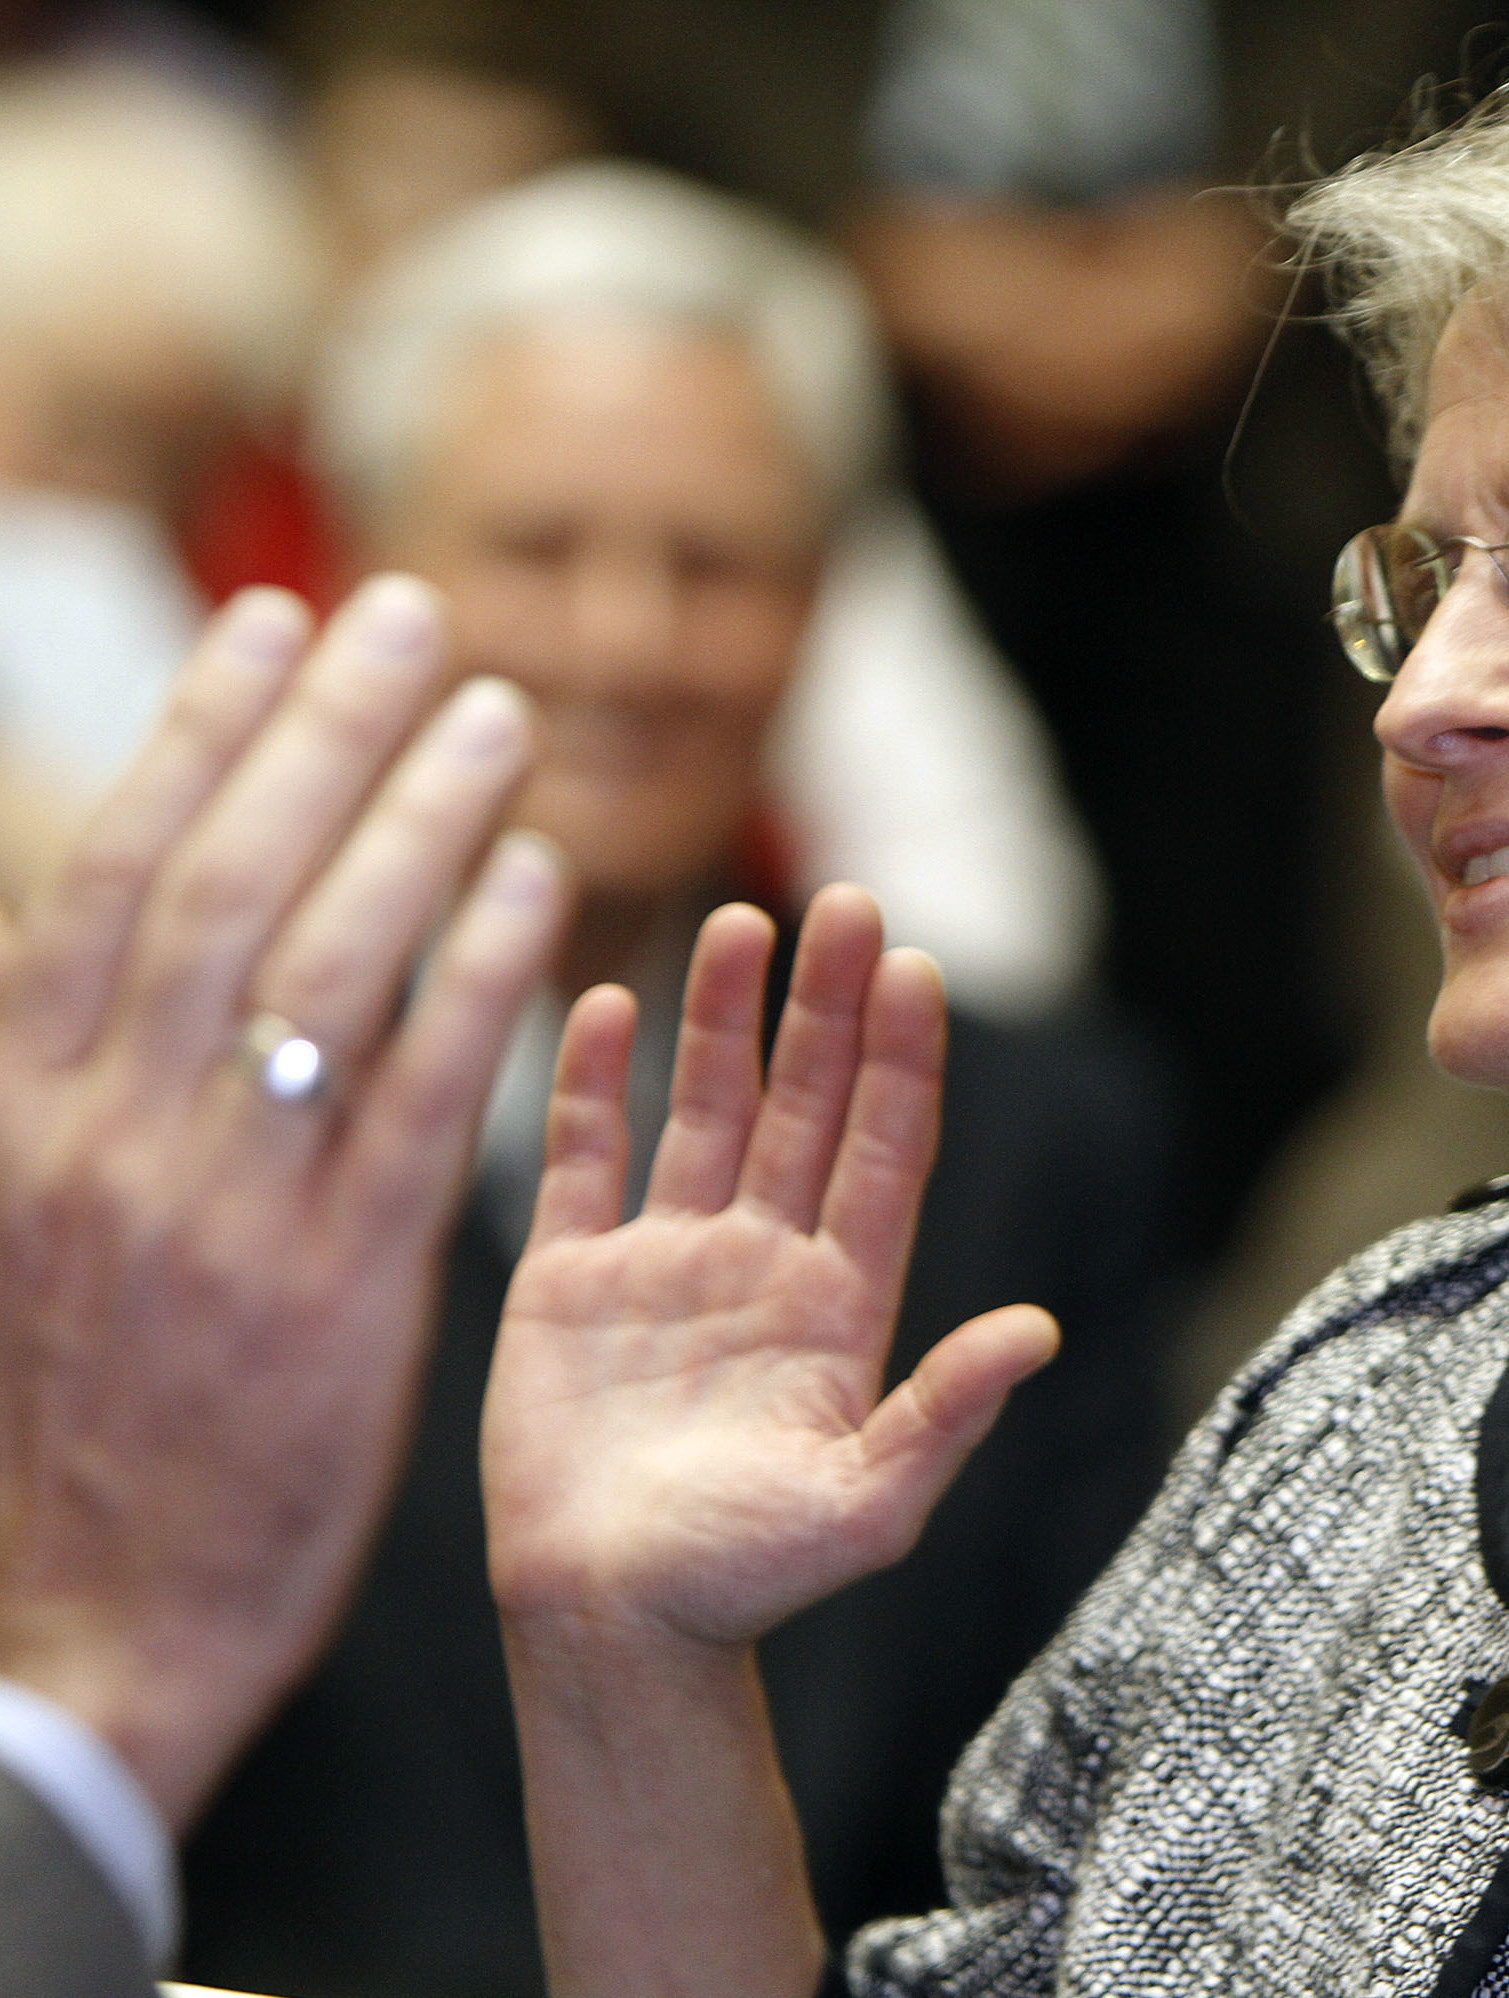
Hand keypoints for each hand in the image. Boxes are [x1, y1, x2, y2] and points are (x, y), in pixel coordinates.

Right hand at [0, 578, 566, 1829]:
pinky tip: (543, 885)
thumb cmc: (54, 1426)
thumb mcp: (16, 1230)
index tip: (275, 624)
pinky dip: (479, 978)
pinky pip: (420, 1101)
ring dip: (422, 818)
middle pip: (232, 881)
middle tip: (419, 618)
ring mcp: (226, 1209)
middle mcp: (111, 1133)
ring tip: (501, 715)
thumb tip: (105, 934)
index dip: (204, 735)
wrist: (74, 1636)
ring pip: (331, 963)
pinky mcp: (336, 1290)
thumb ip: (64, 1078)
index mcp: (19, 1109)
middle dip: (328, 733)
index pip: (121, 873)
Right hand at [483, 886, 1057, 1651]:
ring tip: (741, 920)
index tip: (916, 967)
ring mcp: (668, 1263)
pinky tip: (612, 1003)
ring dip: (723, 1019)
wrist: (608, 1628)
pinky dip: (593, 1084)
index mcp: (843, 1302)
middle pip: (805, 1106)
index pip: (884, 1150)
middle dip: (826, 1008)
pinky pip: (585, 1160)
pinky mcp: (571, 1281)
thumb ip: (947, 1410)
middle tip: (845, 899)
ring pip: (701, 1111)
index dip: (902, 1060)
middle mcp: (764, 1263)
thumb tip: (1041, 1329)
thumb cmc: (745, 1580)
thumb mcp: (870, 1504)